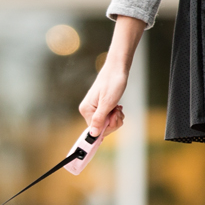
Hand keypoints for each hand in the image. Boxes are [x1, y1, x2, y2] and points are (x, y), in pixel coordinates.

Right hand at [79, 16, 144, 143]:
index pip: (95, 131)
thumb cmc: (112, 83)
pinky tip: (118, 107)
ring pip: (107, 124)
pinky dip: (115, 114)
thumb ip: (99, 120)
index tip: (114, 118)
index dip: (107, 128)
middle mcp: (88, 111)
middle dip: (113, 122)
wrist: (117, 69)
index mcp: (86, 110)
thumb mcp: (107, 104)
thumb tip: (92, 135)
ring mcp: (94, 109)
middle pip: (101, 128)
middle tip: (118, 111)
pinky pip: (108, 118)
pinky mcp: (100, 106)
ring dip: (116, 118)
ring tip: (118, 107)